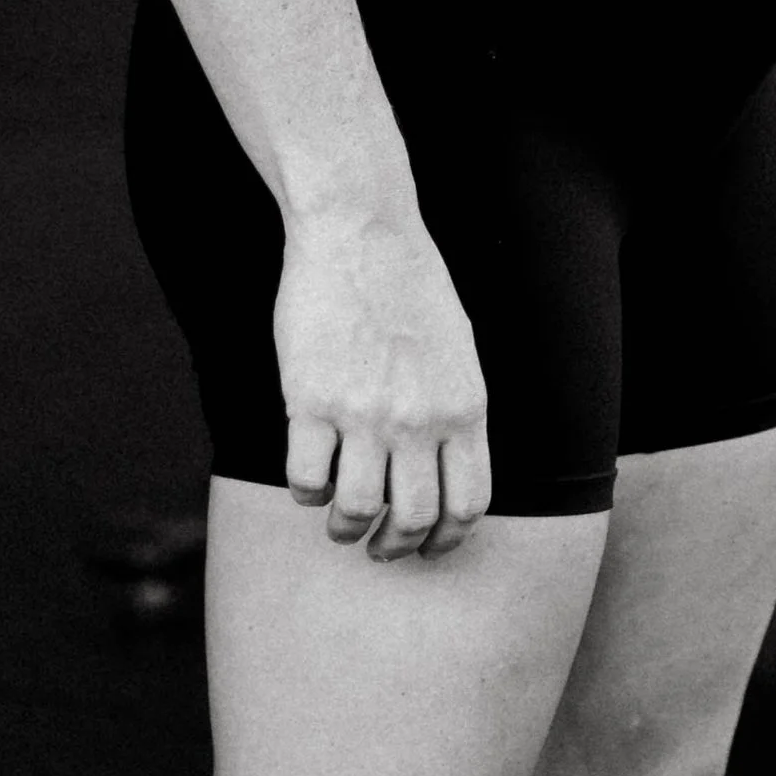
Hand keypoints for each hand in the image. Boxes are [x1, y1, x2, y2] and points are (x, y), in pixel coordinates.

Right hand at [274, 196, 491, 557]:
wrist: (360, 228)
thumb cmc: (410, 284)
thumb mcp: (457, 349)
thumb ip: (455, 412)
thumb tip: (446, 472)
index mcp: (464, 406)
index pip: (468, 504)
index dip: (446, 540)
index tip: (426, 547)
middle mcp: (420, 417)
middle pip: (413, 519)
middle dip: (393, 546)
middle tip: (378, 545)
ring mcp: (365, 412)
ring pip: (356, 512)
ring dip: (345, 528)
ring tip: (340, 519)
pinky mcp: (312, 401)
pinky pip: (307, 481)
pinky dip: (308, 493)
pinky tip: (311, 475)